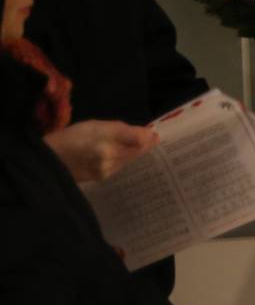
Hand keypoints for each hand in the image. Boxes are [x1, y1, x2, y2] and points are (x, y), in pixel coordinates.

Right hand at [44, 120, 158, 182]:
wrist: (46, 159)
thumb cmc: (71, 137)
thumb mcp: (98, 126)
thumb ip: (124, 131)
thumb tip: (149, 134)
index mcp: (109, 148)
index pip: (139, 144)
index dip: (149, 140)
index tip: (158, 135)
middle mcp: (110, 163)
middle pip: (134, 155)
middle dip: (144, 147)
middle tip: (154, 139)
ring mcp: (104, 173)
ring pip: (126, 161)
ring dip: (134, 154)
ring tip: (141, 146)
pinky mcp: (98, 178)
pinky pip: (117, 167)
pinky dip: (123, 159)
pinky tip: (123, 154)